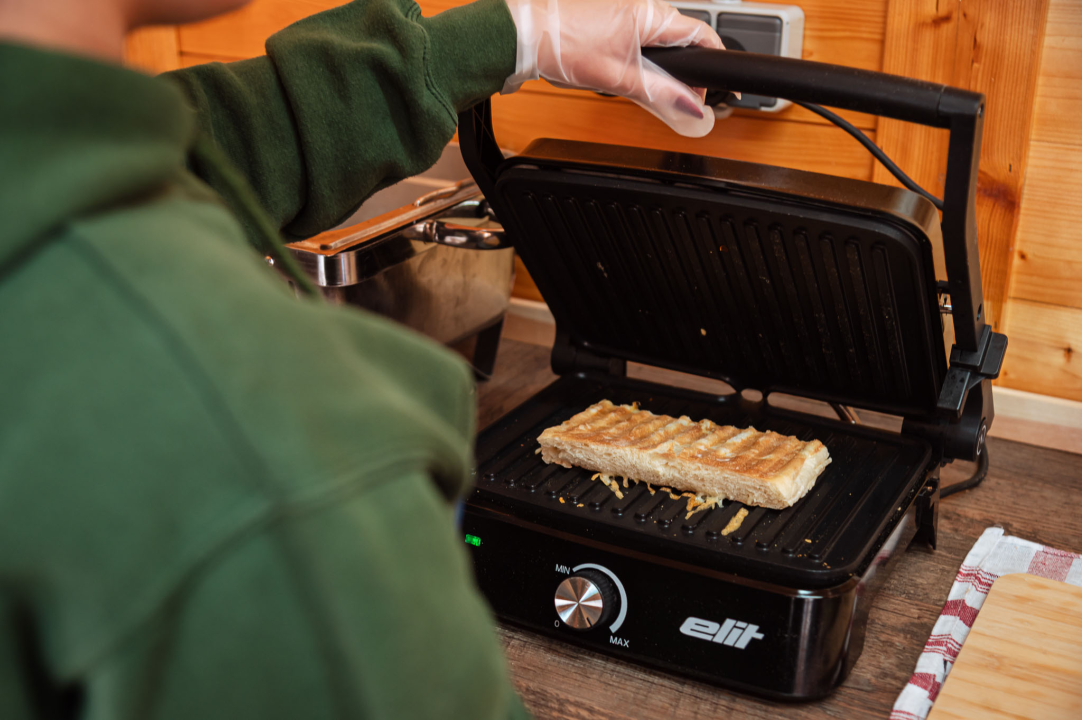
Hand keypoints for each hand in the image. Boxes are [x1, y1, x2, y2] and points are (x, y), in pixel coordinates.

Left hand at [502, 0, 723, 136]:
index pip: (703, 35)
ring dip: (663, 67)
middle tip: (683, 101)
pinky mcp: (612, 18)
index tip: (721, 90)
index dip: (716, 63)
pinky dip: (644, 59)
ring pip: (661, 41)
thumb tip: (692, 109)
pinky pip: (641, 39)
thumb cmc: (563, 46)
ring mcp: (627, 11)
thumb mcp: (617, 79)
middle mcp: (643, 7)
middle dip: (688, 71)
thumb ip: (659, 94)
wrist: (526, 35)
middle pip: (683, 40)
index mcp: (651, 15)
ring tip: (651, 89)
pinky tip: (628, 74)